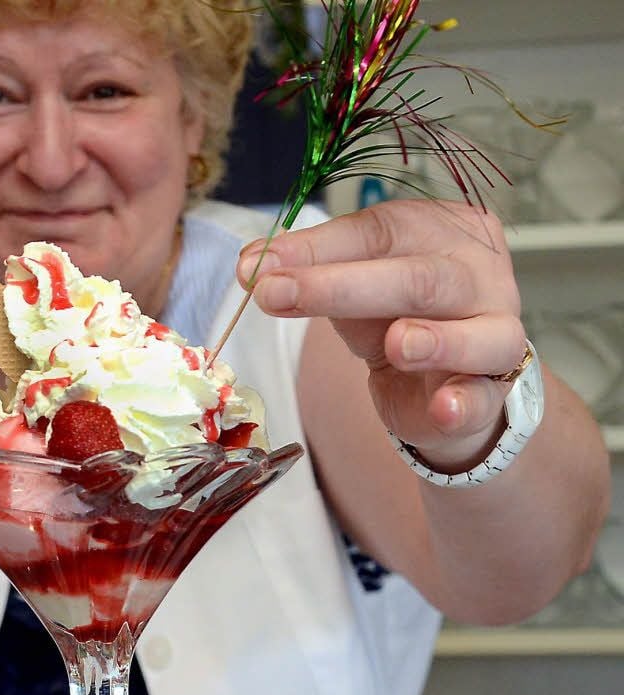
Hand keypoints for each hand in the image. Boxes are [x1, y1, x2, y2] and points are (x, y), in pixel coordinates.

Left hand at [238, 200, 527, 468]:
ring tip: (398, 345)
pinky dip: (465, 404)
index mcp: (443, 231)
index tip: (258, 265)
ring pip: (476, 334)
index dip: (316, 247)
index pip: (381, 230)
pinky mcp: (493, 393)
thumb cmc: (395, 316)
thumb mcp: (349, 286)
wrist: (439, 382)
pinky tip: (444, 408)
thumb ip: (310, 270)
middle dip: (341, 287)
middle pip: (419, 278)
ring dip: (435, 341)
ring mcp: (497, 334)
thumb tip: (253, 264)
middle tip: (276, 294)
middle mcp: (480, 276)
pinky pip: (486, 398)